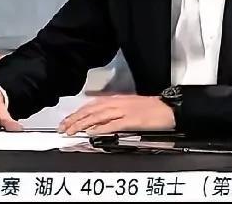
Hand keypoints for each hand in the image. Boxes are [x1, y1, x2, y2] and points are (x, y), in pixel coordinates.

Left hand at [58, 95, 174, 135]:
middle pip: (91, 109)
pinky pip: (112, 124)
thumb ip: (115, 113)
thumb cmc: (153, 109)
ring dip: (82, 123)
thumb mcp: (131, 107)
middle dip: (75, 119)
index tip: (67, 121)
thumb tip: (100, 122)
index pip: (92, 105)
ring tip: (71, 131)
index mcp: (118, 99)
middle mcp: (118, 103)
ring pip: (98, 116)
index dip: (78, 113)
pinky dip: (100, 127)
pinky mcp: (131, 120)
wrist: (169, 109)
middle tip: (62, 128)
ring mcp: (124, 111)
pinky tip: (91, 131)